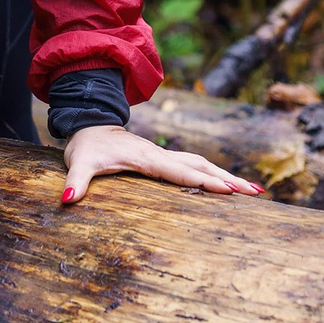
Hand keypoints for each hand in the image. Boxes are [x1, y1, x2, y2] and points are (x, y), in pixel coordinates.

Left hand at [60, 124, 264, 206]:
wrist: (90, 124)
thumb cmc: (86, 146)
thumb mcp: (77, 161)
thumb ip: (75, 180)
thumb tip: (67, 198)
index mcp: (146, 157)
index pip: (180, 171)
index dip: (204, 181)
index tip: (229, 190)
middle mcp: (161, 155)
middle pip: (202, 167)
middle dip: (229, 180)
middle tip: (256, 194)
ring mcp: (166, 156)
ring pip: (204, 164)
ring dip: (228, 177)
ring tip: (255, 192)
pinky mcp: (166, 159)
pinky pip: (197, 166)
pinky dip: (217, 175)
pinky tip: (231, 186)